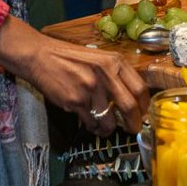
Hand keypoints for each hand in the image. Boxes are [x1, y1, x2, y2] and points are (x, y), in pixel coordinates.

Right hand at [0, 20, 148, 134]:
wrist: (42, 56)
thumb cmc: (70, 58)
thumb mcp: (99, 58)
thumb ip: (116, 74)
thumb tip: (132, 98)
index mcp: (114, 61)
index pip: (140, 88)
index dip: (144, 105)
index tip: (143, 113)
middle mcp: (105, 74)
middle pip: (130, 107)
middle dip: (133, 123)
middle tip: (133, 129)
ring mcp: (90, 89)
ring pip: (109, 121)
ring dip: (109, 129)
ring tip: (106, 127)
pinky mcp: (75, 102)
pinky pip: (91, 123)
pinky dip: (93, 127)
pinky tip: (90, 123)